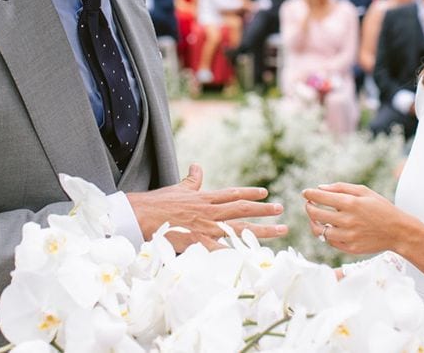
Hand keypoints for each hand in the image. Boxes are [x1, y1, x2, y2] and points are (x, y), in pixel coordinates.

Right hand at [128, 164, 287, 250]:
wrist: (142, 216)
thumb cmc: (159, 203)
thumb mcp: (179, 188)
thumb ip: (192, 179)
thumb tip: (197, 166)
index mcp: (205, 198)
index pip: (233, 194)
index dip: (250, 193)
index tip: (266, 193)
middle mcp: (210, 212)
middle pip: (242, 209)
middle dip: (263, 210)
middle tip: (281, 209)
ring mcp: (206, 227)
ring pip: (240, 228)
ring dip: (262, 230)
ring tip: (280, 230)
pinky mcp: (198, 243)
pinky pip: (222, 250)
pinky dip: (237, 254)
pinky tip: (253, 257)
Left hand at [303, 183, 409, 255]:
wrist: (398, 232)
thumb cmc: (381, 208)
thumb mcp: (364, 191)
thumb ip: (340, 188)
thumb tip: (320, 188)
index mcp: (350, 204)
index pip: (320, 197)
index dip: (309, 194)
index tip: (305, 192)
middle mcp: (347, 221)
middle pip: (316, 214)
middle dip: (309, 207)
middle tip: (309, 204)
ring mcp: (348, 236)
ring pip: (319, 231)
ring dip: (313, 222)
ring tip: (315, 217)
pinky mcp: (350, 248)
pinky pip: (330, 242)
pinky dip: (326, 234)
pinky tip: (329, 227)